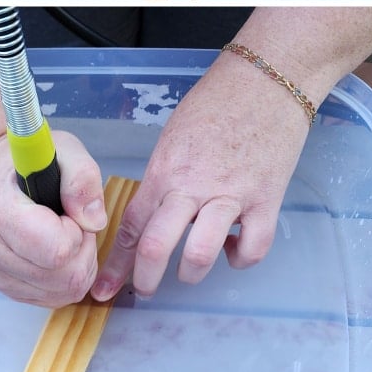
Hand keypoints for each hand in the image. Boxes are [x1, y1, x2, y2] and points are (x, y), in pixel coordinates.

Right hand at [0, 130, 106, 306]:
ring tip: (66, 235)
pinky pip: (53, 299)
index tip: (69, 212)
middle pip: (63, 278)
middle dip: (83, 252)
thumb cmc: (33, 164)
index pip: (55, 251)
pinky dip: (66, 279)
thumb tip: (93, 222)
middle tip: (74, 224)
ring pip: (61, 293)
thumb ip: (82, 180)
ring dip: (78, 266)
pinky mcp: (3, 286)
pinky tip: (59, 252)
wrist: (0, 177)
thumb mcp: (66, 151)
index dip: (76, 233)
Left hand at [91, 51, 309, 300]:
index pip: (131, 224)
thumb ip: (164, 176)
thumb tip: (156, 209)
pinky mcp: (266, 199)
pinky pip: (252, 248)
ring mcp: (230, 195)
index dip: (116, 263)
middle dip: (145, 280)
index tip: (105, 287)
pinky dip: (241, 258)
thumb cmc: (216, 102)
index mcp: (164, 170)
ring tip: (189, 273)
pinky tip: (234, 249)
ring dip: (190, 274)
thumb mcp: (174, 136)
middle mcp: (192, 186)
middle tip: (145, 290)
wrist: (265, 80)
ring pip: (199, 254)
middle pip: (157, 247)